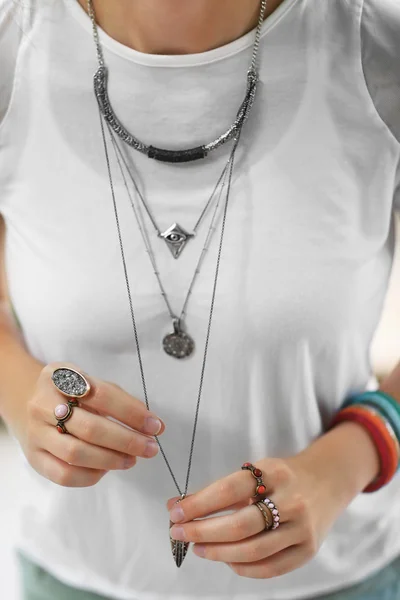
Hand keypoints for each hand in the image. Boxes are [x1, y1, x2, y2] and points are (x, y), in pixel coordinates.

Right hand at [19, 362, 164, 487]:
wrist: (30, 403)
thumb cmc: (72, 393)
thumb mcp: (92, 383)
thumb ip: (121, 400)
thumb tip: (154, 425)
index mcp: (60, 377)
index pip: (101, 395)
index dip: (131, 412)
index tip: (155, 426)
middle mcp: (42, 404)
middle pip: (89, 428)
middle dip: (126, 440)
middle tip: (149, 448)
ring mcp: (35, 432)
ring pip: (75, 453)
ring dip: (111, 460)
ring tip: (132, 459)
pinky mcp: (34, 457)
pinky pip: (63, 474)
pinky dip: (90, 476)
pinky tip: (107, 469)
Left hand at [167, 452, 347, 578]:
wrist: (328, 480)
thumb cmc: (283, 476)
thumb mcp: (257, 470)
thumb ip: (220, 489)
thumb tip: (177, 505)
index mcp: (274, 472)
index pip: (229, 489)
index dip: (199, 503)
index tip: (174, 512)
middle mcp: (291, 500)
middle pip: (240, 524)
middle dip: (203, 531)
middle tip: (179, 533)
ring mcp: (302, 527)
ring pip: (253, 550)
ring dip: (218, 552)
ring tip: (198, 548)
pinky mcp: (308, 550)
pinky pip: (270, 568)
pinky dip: (242, 568)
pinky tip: (226, 560)